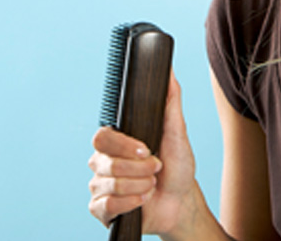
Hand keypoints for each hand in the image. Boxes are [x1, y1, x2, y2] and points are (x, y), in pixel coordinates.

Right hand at [88, 74, 196, 234]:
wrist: (180, 202)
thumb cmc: (177, 167)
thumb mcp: (177, 132)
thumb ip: (170, 101)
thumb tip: (169, 72)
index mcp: (116, 141)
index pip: (102, 136)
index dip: (124, 146)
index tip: (147, 150)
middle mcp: (103, 161)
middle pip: (105, 162)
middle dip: (138, 168)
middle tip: (155, 168)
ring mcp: (100, 185)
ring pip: (111, 185)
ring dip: (140, 186)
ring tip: (151, 185)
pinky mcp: (101, 209)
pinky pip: (107, 205)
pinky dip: (131, 203)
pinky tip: (141, 200)